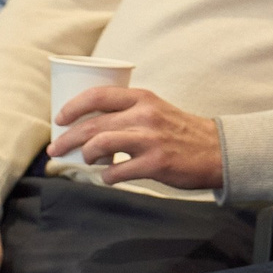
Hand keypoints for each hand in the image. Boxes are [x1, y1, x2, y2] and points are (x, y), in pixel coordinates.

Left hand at [48, 87, 221, 189]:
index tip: (60, 118)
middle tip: (55, 149)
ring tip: (85, 161)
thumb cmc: (182, 132)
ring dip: (84, 156)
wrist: (218, 150)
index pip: (97, 95)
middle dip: (66, 139)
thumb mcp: (157, 110)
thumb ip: (129, 112)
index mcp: (143, 98)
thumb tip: (91, 124)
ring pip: (98, 145)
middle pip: (91, 125)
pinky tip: (109, 176)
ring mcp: (149, 140)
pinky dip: (107, 176)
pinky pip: (116, 172)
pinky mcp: (155, 163)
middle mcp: (144, 115)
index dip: (72, 107)